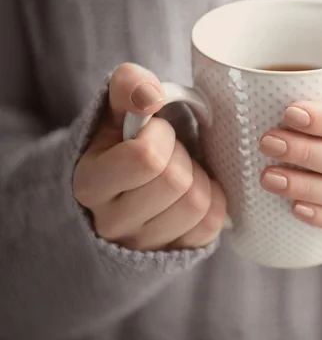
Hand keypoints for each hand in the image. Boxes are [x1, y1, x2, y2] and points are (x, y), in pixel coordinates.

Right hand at [74, 63, 226, 250]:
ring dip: (198, 177)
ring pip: (196, 204)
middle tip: (169, 152)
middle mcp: (112, 223)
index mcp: (90, 184)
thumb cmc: (122, 143)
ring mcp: (145, 244)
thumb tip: (151, 95)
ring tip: (180, 170)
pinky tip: (193, 189)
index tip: (153, 131)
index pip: (146, 158)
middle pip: (175, 182)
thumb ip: (128, 88)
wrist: (124, 186)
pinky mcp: (176, 251)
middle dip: (181, 156)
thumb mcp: (116, 110)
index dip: (161, 135)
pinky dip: (213, 198)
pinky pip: (212, 222)